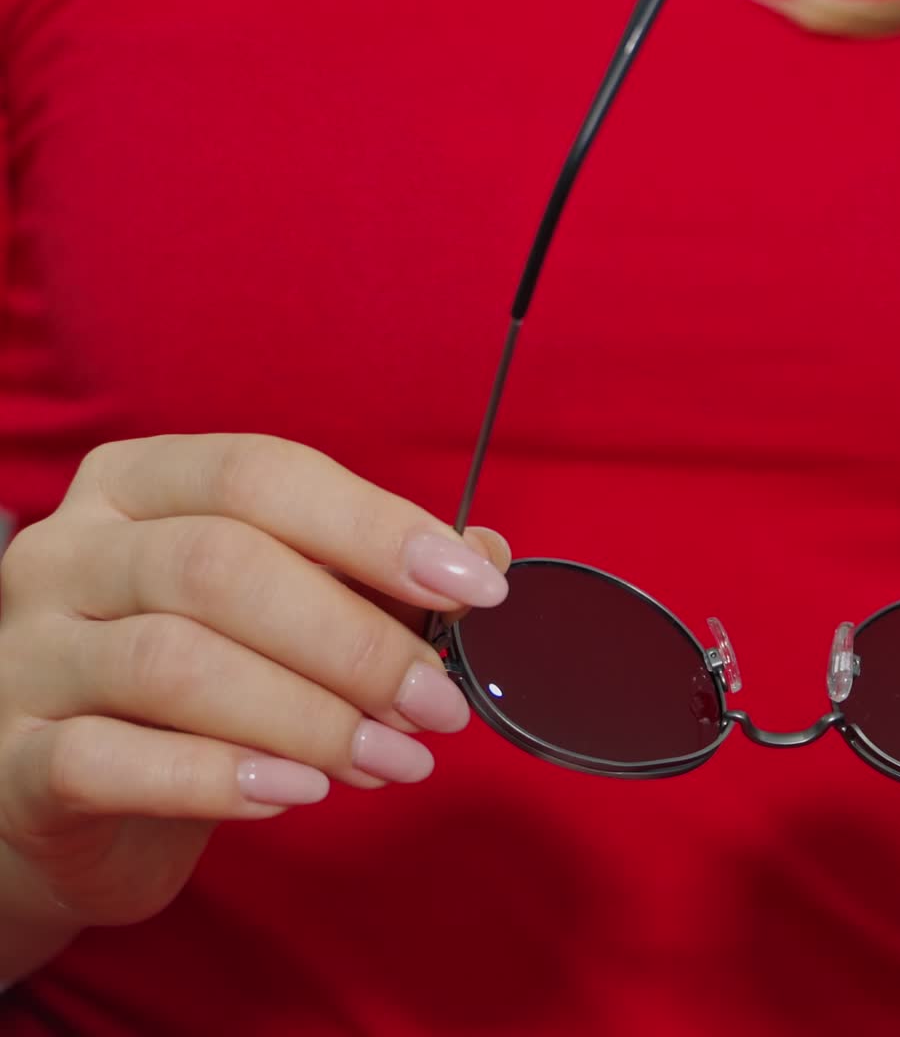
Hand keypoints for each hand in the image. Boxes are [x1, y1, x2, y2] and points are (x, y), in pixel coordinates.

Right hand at [0, 434, 509, 931]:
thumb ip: (377, 575)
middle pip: (221, 567)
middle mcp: (69, 550)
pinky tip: (299, 794)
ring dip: (310, 716)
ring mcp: (27, 652)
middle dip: (354, 639)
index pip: (261, 474)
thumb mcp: (287, 606)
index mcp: (139, 482)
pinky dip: (221, 778)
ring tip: (394, 758)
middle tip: (437, 703)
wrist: (66, 794)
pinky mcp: (12, 760)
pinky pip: (109, 762)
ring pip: (175, 664)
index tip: (474, 587)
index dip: (375, 526)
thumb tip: (484, 556)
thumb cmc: (198, 677)